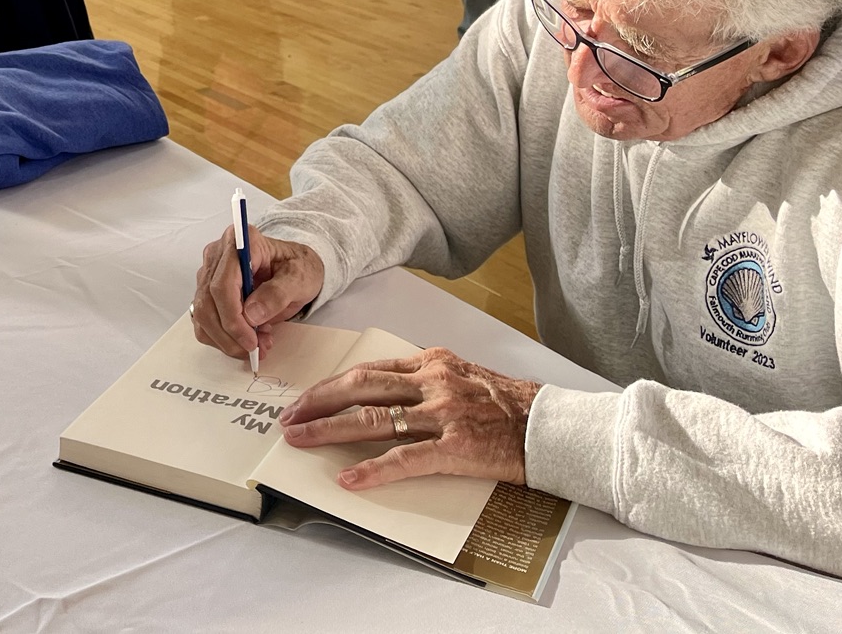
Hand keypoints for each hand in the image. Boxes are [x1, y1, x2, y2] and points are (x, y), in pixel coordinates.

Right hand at [193, 226, 324, 361]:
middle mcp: (219, 255)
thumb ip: (277, 294)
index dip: (232, 316)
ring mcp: (210, 273)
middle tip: (255, 349)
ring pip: (202, 314)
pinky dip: (222, 338)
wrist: (295, 269)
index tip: (251, 339)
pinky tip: (246, 338)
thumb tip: (252, 314)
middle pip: (208, 302)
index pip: (222, 284)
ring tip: (256, 344)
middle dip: (230, 333)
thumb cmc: (298, 267)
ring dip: (226, 339)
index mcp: (241, 242)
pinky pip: (204, 321)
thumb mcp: (300, 278)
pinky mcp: (207, 291)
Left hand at [279, 347, 539, 489]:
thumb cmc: (508, 404)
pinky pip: (406, 458)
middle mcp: (433, 381)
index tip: (305, 399)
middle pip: (361, 387)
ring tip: (302, 441)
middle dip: (319, 403)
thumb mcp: (462, 375)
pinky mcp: (457, 446)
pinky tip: (349, 479)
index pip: (369, 370)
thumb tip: (381, 393)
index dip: (331, 385)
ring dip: (331, 430)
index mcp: (431, 362)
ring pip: (375, 418)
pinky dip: (373, 469)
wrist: (550, 426)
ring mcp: (444, 413)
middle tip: (290, 418)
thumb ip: (424, 379)